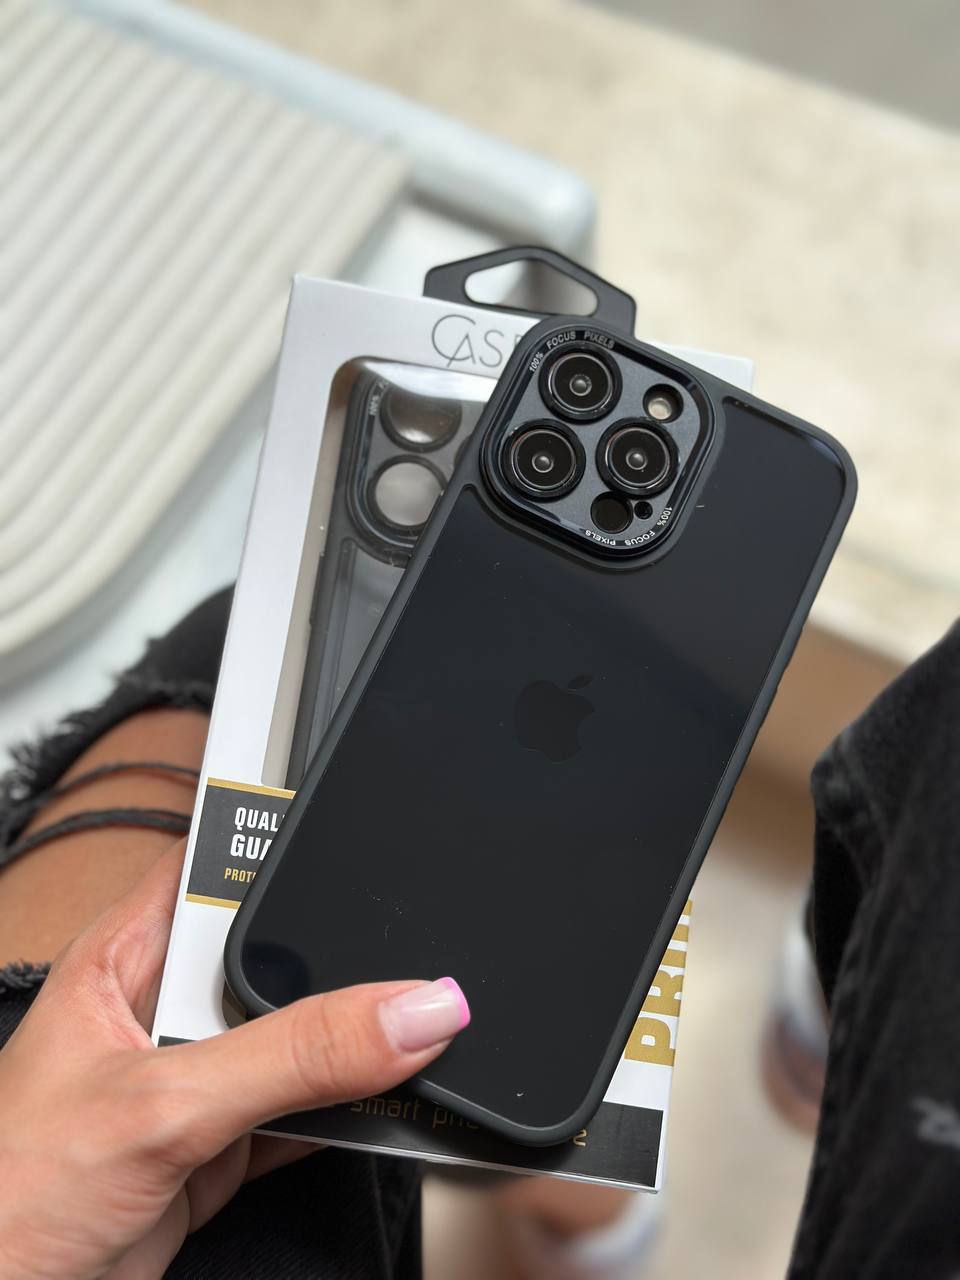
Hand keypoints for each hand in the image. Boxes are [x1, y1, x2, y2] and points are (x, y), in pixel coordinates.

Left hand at [0, 841, 468, 1278]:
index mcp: (126, 956)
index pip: (217, 866)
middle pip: (274, 951)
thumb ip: (292, 1056)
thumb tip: (409, 1011)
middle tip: (416, 953)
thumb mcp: (166, 1104)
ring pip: (299, 1036)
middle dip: (338, 952)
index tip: (365, 833)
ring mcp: (198, 1079)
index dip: (283, 840)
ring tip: (423, 1028)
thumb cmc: (11, 1201)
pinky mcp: (223, 1146)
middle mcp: (164, 1008)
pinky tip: (394, 1101)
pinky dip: (354, 1111)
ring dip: (353, 1042)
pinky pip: (310, 1109)